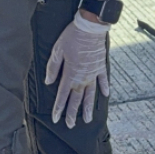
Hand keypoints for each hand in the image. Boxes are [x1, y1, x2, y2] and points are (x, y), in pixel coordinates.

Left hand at [44, 12, 109, 127]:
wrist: (90, 27)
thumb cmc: (72, 37)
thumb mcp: (57, 50)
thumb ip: (52, 68)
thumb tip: (48, 82)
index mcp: (70, 74)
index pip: (63, 95)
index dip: (59, 108)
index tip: (56, 119)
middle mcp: (82, 77)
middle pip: (76, 99)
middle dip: (72, 113)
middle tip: (70, 125)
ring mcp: (93, 73)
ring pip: (90, 94)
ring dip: (88, 107)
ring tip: (88, 119)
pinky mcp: (101, 66)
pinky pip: (103, 80)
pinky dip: (104, 88)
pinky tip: (105, 96)